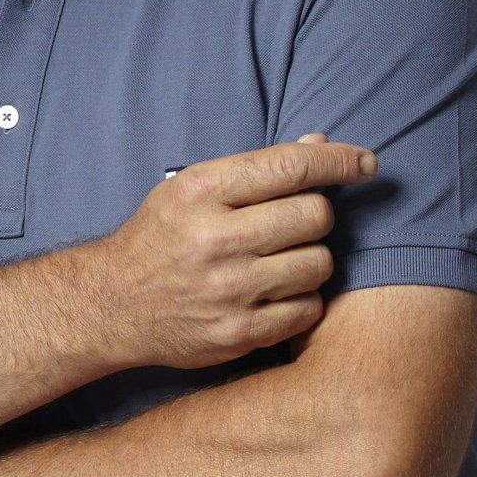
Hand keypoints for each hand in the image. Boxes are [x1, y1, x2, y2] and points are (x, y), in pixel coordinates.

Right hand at [88, 131, 377, 371]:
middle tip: (292, 224)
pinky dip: (301, 299)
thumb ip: (256, 169)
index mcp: (201, 191)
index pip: (291, 166)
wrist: (112, 304)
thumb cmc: (159, 238)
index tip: (365, 163)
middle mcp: (215, 238)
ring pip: (319, 263)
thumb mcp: (190, 189)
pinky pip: (308, 308)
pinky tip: (275, 293)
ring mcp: (229, 289)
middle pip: (315, 215)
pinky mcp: (239, 332)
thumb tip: (322, 144)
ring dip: (310, 259)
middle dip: (314, 216)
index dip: (340, 161)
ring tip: (280, 261)